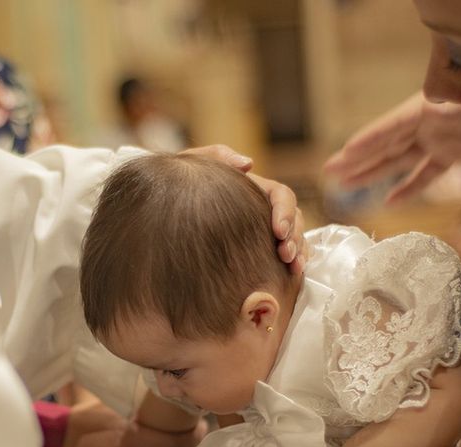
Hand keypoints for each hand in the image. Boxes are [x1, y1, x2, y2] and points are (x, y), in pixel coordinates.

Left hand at [181, 144, 306, 274]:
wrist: (162, 208)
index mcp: (255, 188)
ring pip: (293, 238)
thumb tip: (248, 163)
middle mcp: (264, 209)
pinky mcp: (258, 250)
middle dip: (295, 237)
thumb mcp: (194, 164)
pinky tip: (290, 275)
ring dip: (298, 252)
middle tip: (285, 256)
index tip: (278, 232)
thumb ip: (218, 156)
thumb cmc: (180, 183)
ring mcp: (263, 231)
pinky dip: (292, 264)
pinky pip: (283, 256)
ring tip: (293, 268)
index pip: (282, 196)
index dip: (285, 213)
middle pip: (293, 220)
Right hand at [323, 93, 460, 204]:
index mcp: (433, 106)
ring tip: (345, 185)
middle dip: (358, 158)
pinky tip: (389, 202)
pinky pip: (427, 174)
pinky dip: (409, 188)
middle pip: (388, 143)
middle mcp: (430, 122)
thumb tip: (443, 114)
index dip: (369, 141)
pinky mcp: (455, 154)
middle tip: (330, 171)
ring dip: (373, 173)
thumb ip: (459, 109)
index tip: (344, 154)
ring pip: (400, 159)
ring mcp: (441, 138)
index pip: (393, 127)